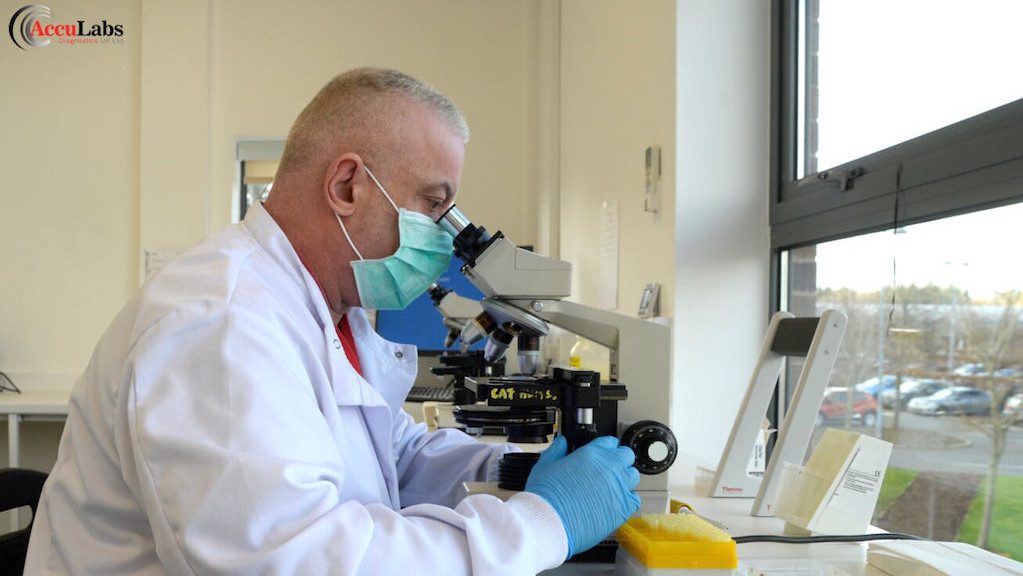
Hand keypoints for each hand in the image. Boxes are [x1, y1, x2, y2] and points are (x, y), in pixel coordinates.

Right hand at [524, 435, 640, 557]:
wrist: (551, 522)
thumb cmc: (546, 497)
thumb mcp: (544, 465)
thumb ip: (556, 450)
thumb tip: (562, 442)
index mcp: (592, 454)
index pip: (610, 442)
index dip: (605, 447)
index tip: (602, 453)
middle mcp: (609, 467)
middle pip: (626, 455)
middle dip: (619, 459)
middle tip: (608, 469)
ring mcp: (618, 487)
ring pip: (633, 476)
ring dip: (624, 478)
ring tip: (611, 486)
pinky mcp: (623, 508)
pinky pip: (634, 499)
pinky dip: (627, 499)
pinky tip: (614, 502)